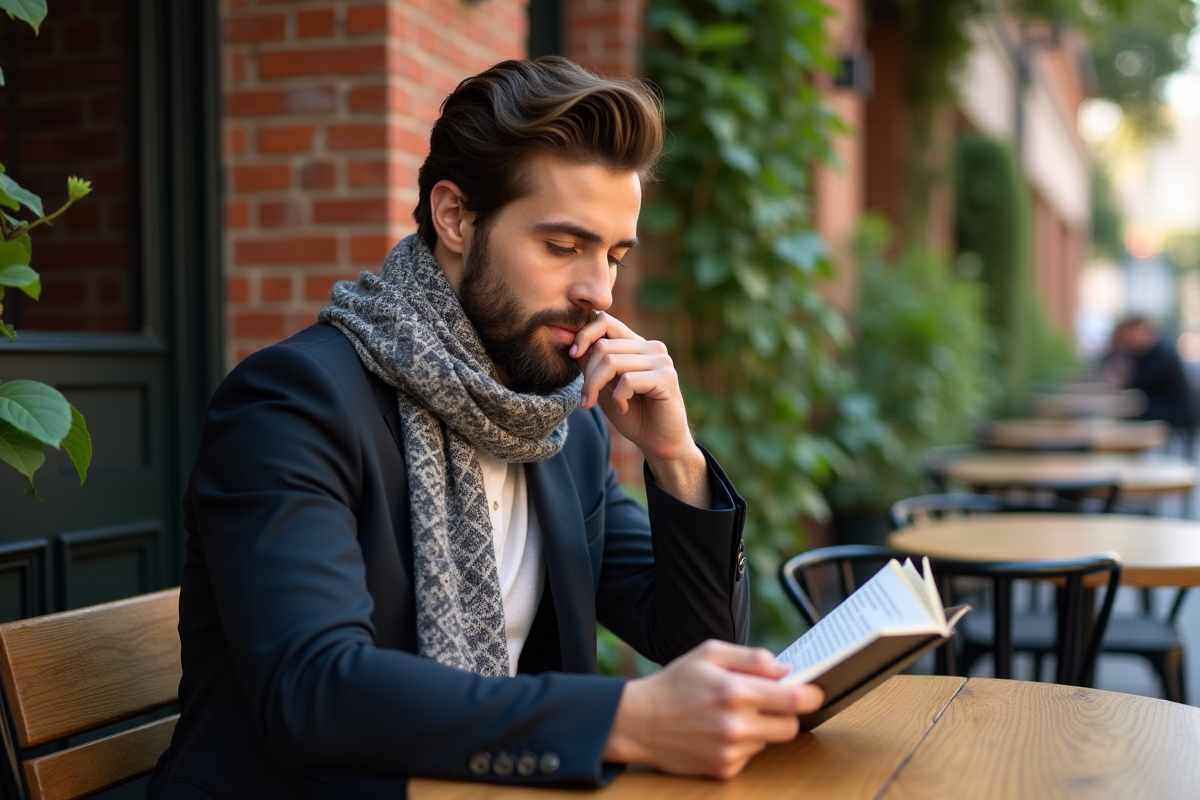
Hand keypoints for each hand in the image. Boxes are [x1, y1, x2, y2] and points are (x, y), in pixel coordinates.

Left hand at [571, 313, 708, 504]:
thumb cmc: (632, 414)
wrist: (658, 443)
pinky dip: (618, 398)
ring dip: (597, 387)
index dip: (584, 334)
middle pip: (604, 346)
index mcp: (636, 344)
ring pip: (612, 362)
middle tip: (586, 399)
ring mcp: (661, 360)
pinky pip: (628, 380)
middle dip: (588, 375)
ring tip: (602, 405)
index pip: (605, 321)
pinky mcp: (667, 378)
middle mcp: (651, 347)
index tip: (572, 355)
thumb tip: (570, 340)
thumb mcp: (604, 387)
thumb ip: (592, 363)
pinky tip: (623, 408)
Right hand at [602, 640, 823, 779]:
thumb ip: (751, 658)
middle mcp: (735, 724)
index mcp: (735, 690)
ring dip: (760, 727)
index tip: (814, 691)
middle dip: (786, 713)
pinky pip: (750, 756)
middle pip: (790, 726)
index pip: (794, 699)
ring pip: (769, 740)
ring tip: (732, 714)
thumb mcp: (709, 653)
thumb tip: (785, 671)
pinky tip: (719, 732)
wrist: (639, 721)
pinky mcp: (724, 769)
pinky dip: (742, 744)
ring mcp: (730, 751)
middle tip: (770, 702)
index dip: (810, 695)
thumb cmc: (675, 683)